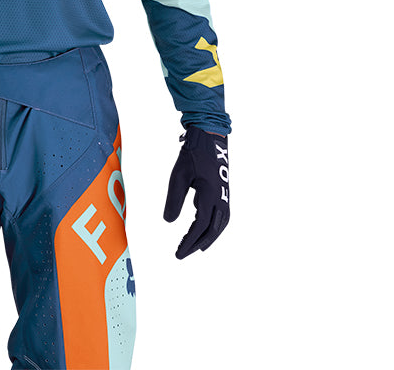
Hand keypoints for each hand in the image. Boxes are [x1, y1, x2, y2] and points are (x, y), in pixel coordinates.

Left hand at [163, 127, 229, 258]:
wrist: (209, 139)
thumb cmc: (192, 155)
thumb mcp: (178, 176)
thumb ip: (174, 199)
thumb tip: (168, 222)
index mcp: (210, 196)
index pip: (199, 226)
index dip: (189, 242)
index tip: (178, 253)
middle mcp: (221, 199)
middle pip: (212, 230)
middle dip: (197, 244)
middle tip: (182, 254)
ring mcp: (225, 196)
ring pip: (220, 225)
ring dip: (208, 238)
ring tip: (196, 247)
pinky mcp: (223, 193)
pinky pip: (221, 216)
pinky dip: (213, 227)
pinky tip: (202, 227)